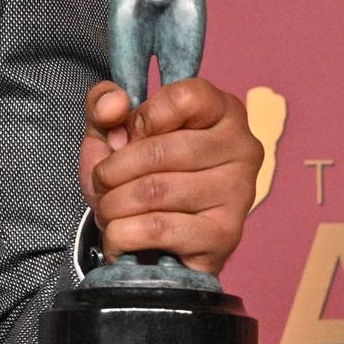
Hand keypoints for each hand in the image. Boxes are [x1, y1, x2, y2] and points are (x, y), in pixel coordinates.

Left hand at [80, 77, 262, 275]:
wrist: (156, 244)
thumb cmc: (138, 175)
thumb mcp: (113, 129)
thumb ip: (104, 104)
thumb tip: (114, 105)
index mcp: (223, 110)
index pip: (182, 99)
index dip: (140, 119)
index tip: (127, 138)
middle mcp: (242, 147)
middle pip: (159, 151)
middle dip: (112, 171)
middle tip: (102, 184)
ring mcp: (238, 192)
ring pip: (155, 191)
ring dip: (113, 204)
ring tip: (108, 209)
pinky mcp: (225, 235)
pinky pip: (158, 229)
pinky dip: (122, 234)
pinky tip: (119, 234)